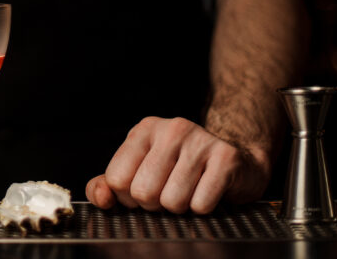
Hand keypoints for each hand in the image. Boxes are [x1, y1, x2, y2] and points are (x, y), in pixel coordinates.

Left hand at [85, 117, 270, 213]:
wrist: (235, 161)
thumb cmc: (180, 168)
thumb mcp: (139, 169)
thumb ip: (109, 185)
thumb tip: (101, 198)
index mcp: (144, 130)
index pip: (116, 179)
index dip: (128, 197)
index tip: (144, 189)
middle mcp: (171, 129)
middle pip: (143, 193)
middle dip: (154, 204)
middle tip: (169, 191)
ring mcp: (200, 140)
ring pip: (172, 202)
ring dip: (180, 207)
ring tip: (189, 190)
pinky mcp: (226, 157)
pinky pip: (201, 204)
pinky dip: (203, 207)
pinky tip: (207, 190)